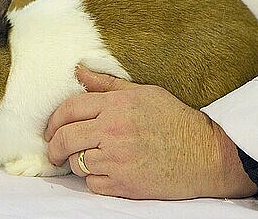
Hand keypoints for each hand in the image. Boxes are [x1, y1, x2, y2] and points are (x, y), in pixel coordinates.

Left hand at [44, 66, 256, 199]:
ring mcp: (117, 160)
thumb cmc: (175, 120)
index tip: (50, 129)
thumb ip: (106, 85)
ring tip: (88, 159)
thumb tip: (78, 72)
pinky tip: (106, 172)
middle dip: (54, 146)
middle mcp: (112, 131)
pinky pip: (92, 184)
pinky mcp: (124, 184)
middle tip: (55, 151)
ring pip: (76, 163)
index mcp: (115, 106)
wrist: (207, 154)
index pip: (69, 109)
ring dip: (76, 162)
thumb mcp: (142, 93)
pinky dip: (94, 180)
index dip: (53, 120)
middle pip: (64, 138)